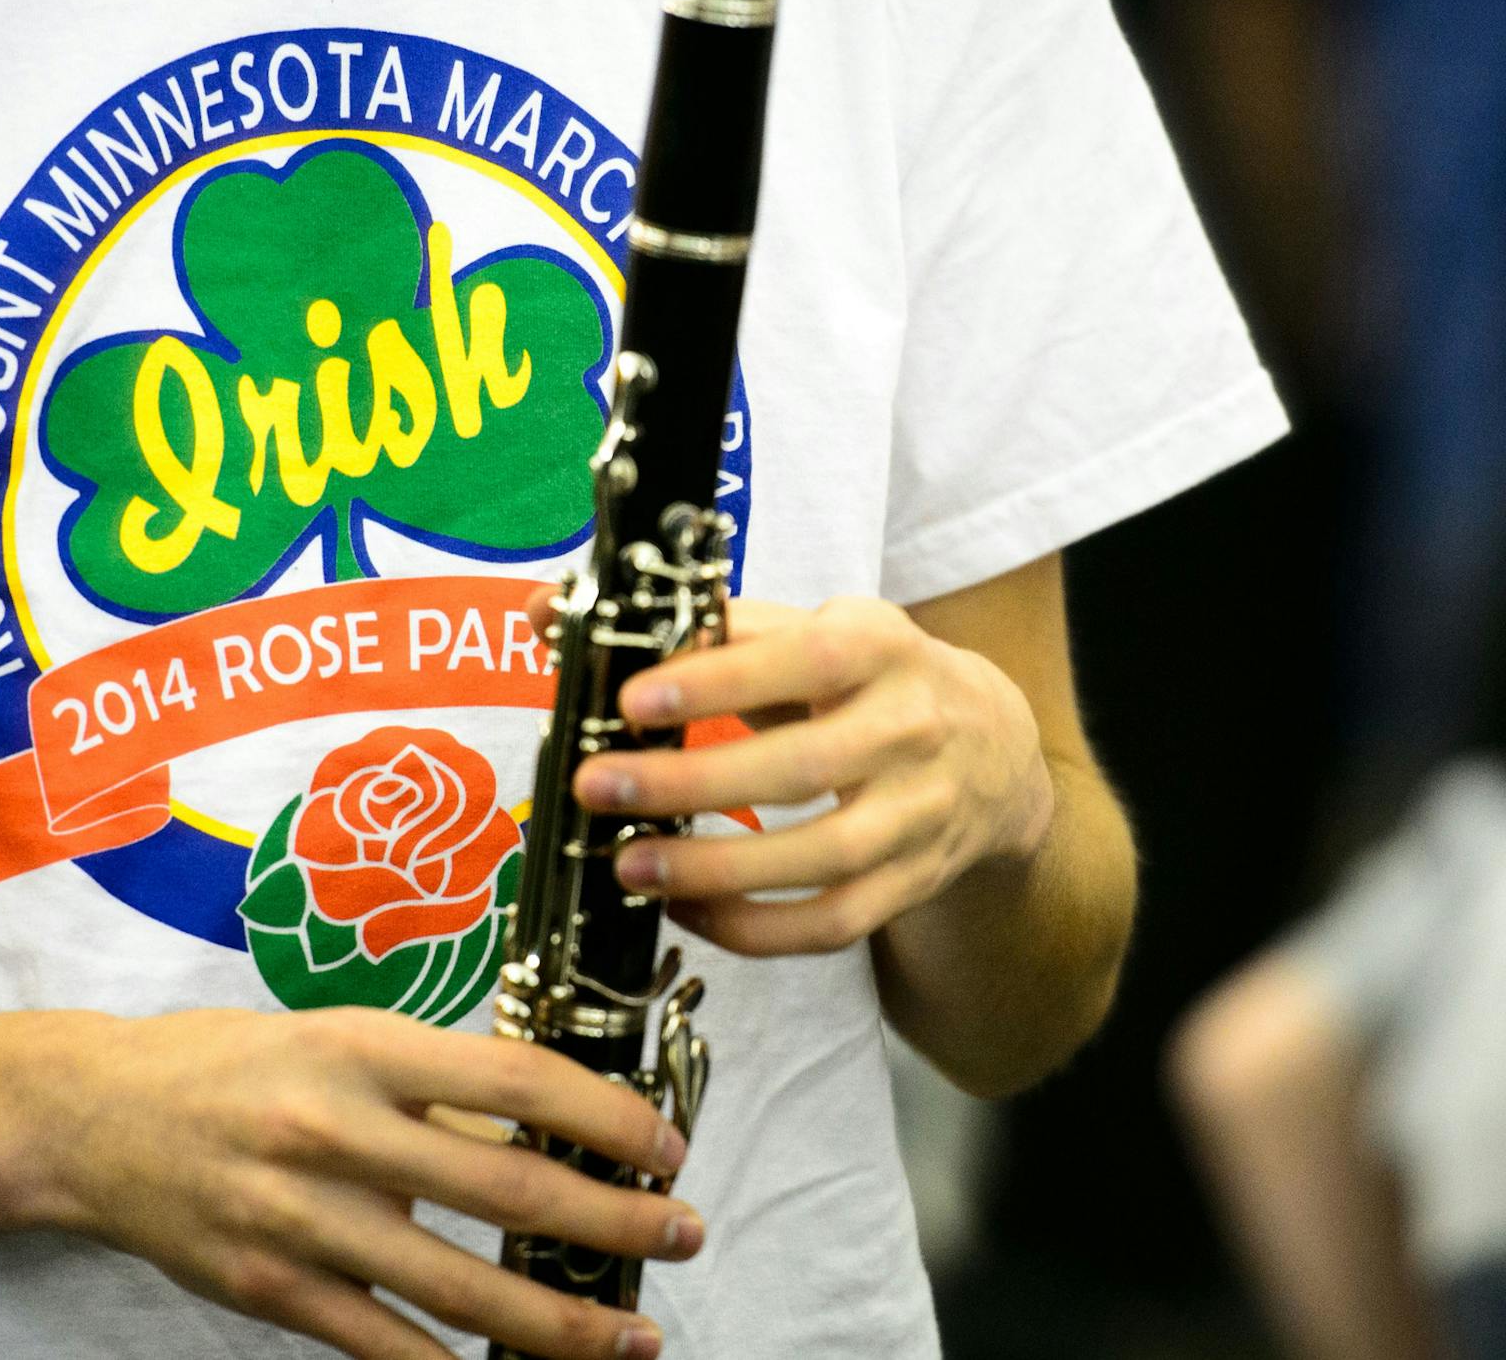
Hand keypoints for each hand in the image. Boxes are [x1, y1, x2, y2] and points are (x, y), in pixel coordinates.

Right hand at [35, 1006, 703, 1359]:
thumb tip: (545, 1126)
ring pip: (460, 1289)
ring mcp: (301, 1219)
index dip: (607, 1117)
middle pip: (508, 1188)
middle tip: (684, 1234)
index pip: (517, 1078)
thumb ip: (432, 1084)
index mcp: (363, 1047)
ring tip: (632, 1338)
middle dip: (615, 1220)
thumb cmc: (227, 1064)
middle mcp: (336, 1130)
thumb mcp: (335, 1037)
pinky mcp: (272, 1291)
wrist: (90, 1116)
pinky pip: (386, 1348)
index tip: (664, 1143)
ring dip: (562, 1323)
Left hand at [548, 591, 1054, 956]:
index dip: (719, 682)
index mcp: (880, 647)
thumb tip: (546, 610)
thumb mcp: (803, 629)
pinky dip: (754, 929)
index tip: (632, 700)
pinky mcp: (910, 883)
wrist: (993, 746)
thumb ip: (690, 622)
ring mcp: (918, 816)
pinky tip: (684, 910)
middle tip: (599, 789)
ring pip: (821, 860)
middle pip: (803, 768)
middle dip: (693, 784)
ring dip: (717, 869)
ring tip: (628, 866)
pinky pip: (831, 924)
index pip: (804, 660)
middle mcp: (913, 730)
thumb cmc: (864, 676)